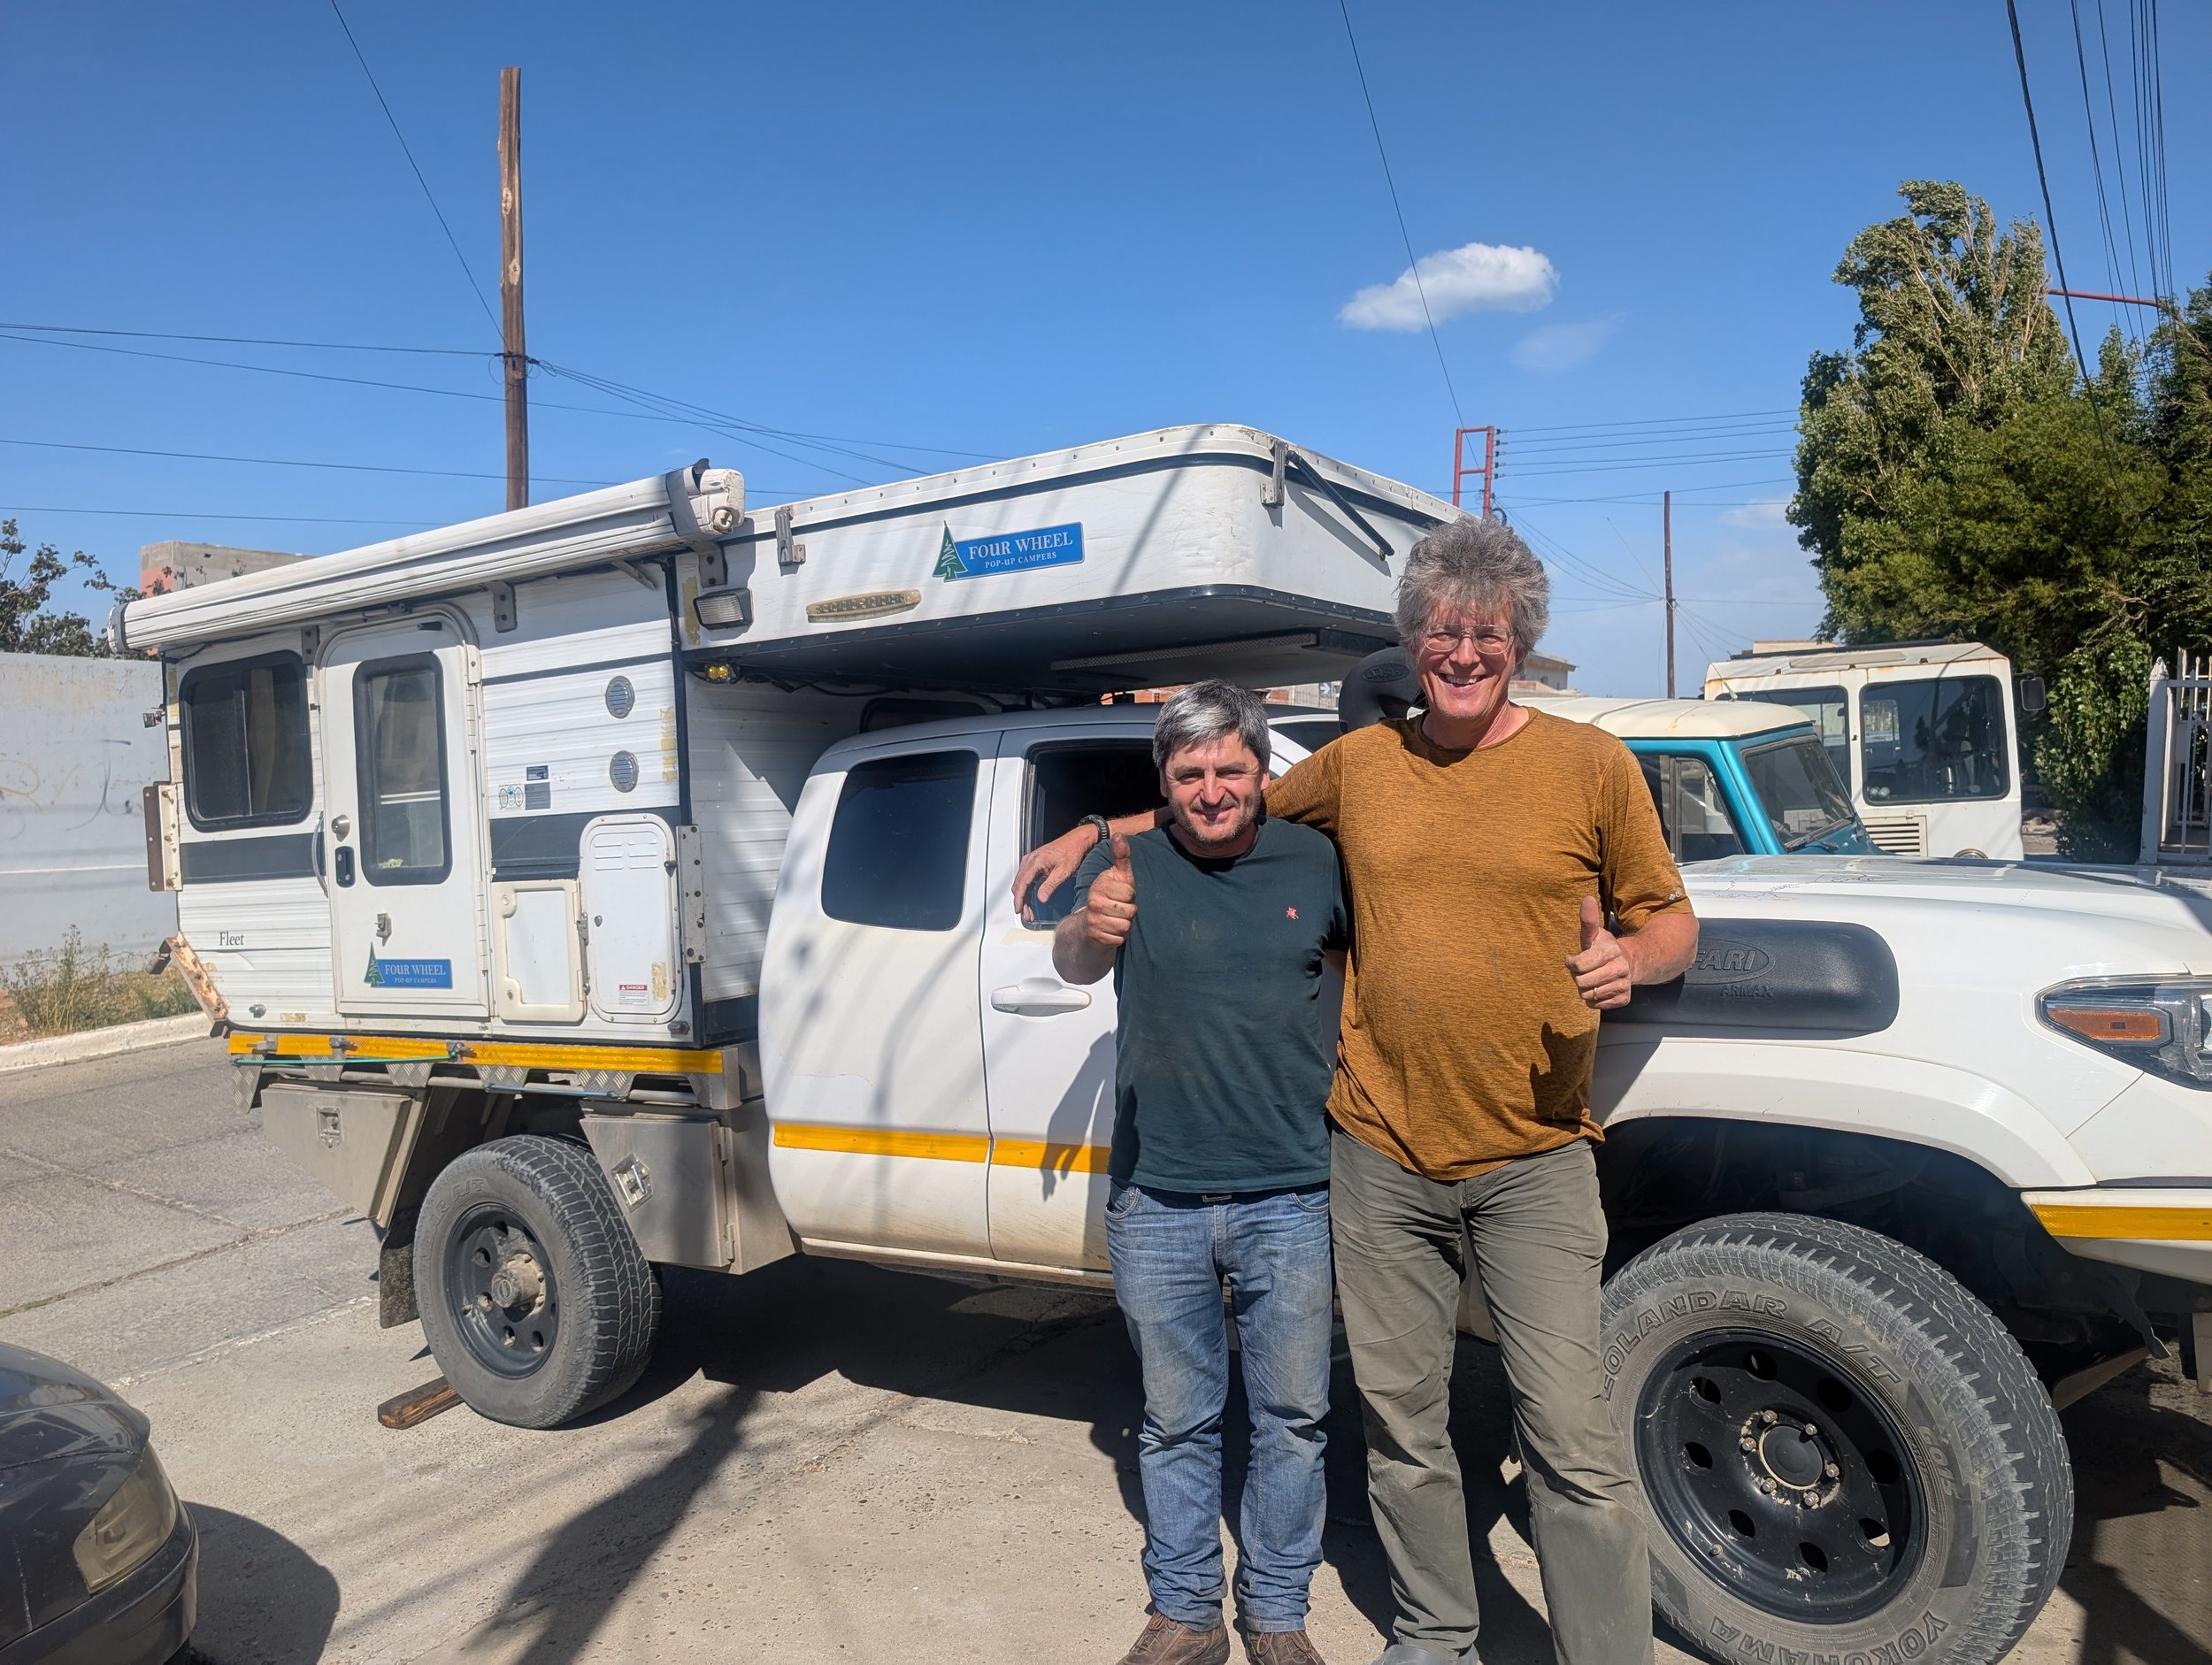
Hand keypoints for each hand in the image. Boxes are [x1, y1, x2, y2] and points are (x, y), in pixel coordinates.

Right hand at [1015, 822, 1101, 921]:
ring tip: (1028, 910)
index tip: (1018, 910)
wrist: (1077, 840)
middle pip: (1019, 884)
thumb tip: (1041, 899)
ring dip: (1023, 896)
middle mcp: (1030, 859)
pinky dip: (1025, 888)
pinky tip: (1029, 897)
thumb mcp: (1063, 872)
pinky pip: (1025, 876)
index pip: (1022, 884)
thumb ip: (1050, 885)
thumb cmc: (1072, 852)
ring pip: (1021, 881)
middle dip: (1021, 901)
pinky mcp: (1034, 861)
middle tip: (1026, 914)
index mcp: (1035, 861)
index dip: (1019, 899)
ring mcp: (1031, 859)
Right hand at [1081, 834, 1136, 948]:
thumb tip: (1119, 834)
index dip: (1131, 895)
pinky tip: (1112, 930)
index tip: (1122, 895)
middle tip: (1120, 908)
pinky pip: (1119, 939)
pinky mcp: (1095, 936)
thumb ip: (1121, 856)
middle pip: (1130, 911)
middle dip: (1130, 911)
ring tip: (1117, 919)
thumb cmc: (1111, 895)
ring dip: (1125, 925)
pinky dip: (1119, 937)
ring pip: (1125, 926)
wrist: (1091, 923)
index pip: (1130, 893)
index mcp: (1099, 885)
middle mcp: (1093, 902)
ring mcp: (1093, 920)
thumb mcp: (1118, 875)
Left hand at [1567, 895, 1633, 1009]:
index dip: (1572, 963)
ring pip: (1589, 995)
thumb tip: (1586, 898)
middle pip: (1582, 982)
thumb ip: (1588, 920)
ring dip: (1585, 989)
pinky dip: (1593, 1000)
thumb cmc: (1603, 948)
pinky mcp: (1624, 999)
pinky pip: (1597, 1005)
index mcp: (1611, 950)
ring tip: (1593, 978)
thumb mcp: (1593, 934)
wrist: (1627, 963)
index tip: (1574, 959)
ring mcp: (1624, 984)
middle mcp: (1621, 968)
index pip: (1579, 965)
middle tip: (1585, 970)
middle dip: (1578, 977)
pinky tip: (1599, 988)